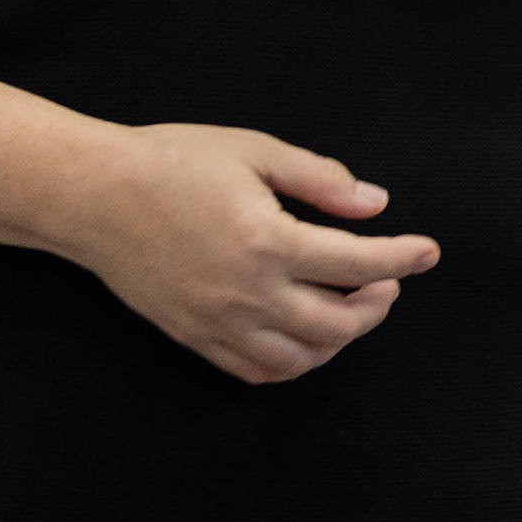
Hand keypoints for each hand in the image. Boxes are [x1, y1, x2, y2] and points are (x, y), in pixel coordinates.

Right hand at [49, 123, 436, 383]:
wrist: (92, 196)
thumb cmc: (171, 163)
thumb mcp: (254, 150)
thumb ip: (320, 178)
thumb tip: (374, 204)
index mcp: (268, 241)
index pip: (357, 263)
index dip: (403, 258)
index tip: (428, 251)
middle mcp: (247, 293)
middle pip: (339, 324)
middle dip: (379, 304)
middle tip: (388, 281)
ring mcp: (219, 323)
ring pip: (303, 358)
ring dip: (340, 338)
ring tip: (351, 306)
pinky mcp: (194, 337)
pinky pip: (258, 371)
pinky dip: (295, 361)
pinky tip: (306, 334)